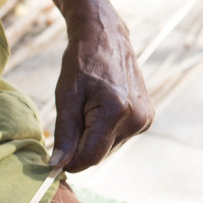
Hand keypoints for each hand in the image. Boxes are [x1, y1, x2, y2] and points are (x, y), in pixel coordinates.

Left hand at [49, 7, 153, 172]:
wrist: (106, 36)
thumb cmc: (82, 62)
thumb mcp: (66, 96)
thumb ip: (64, 133)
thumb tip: (57, 166)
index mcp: (117, 111)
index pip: (91, 156)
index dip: (70, 162)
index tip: (54, 157)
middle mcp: (137, 118)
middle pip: (100, 154)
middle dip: (80, 145)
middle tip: (73, 115)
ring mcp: (146, 119)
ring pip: (108, 149)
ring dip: (92, 138)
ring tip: (88, 107)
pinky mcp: (147, 118)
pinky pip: (118, 139)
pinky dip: (104, 132)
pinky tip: (100, 108)